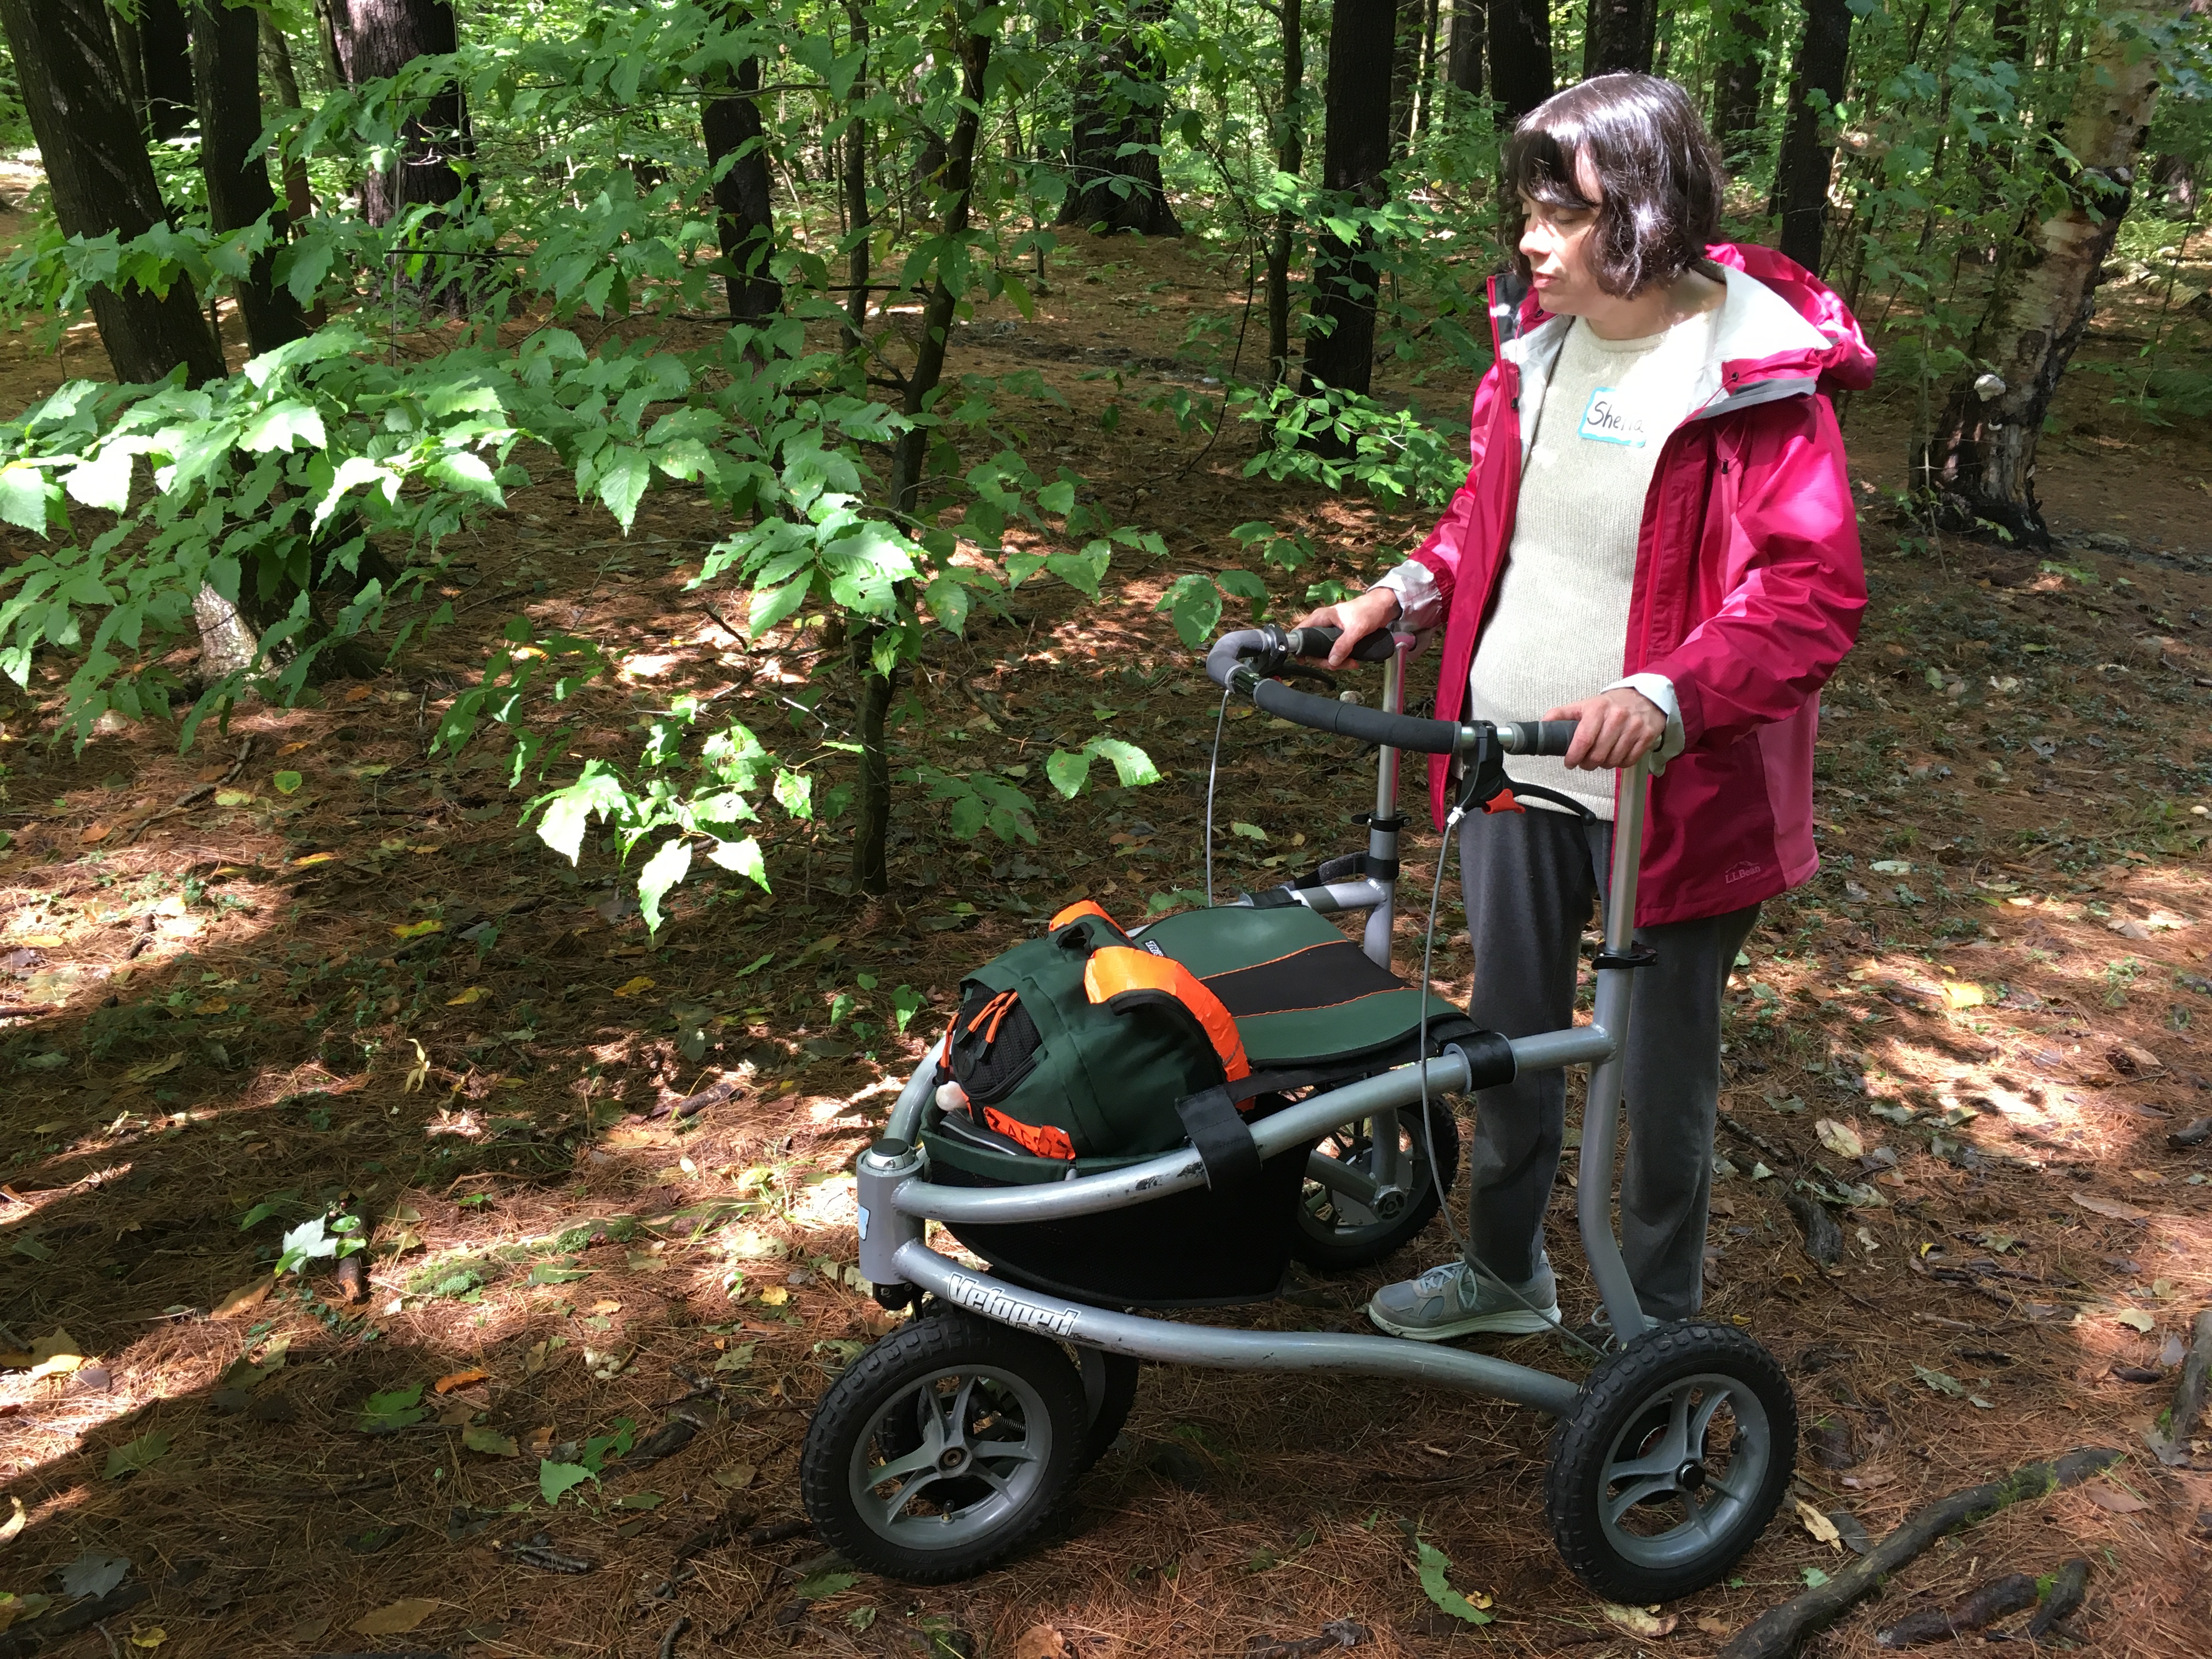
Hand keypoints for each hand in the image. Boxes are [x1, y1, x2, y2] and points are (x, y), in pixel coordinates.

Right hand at [1292, 587, 1400, 668]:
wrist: (1384, 607)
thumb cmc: (1369, 611)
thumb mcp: (1356, 629)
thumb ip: (1343, 645)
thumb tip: (1332, 661)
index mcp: (1321, 618)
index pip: (1300, 633)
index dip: (1300, 648)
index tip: (1306, 661)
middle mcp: (1323, 624)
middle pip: (1313, 648)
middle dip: (1325, 660)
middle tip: (1337, 666)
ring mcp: (1330, 632)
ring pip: (1325, 652)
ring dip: (1336, 662)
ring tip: (1351, 664)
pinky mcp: (1339, 638)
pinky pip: (1334, 651)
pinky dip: (1341, 659)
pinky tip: (1351, 661)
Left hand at [1547, 687, 1666, 770]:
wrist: (1644, 697)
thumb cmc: (1610, 705)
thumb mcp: (1585, 705)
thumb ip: (1562, 714)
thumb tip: (1542, 725)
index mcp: (1598, 709)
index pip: (1583, 739)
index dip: (1574, 756)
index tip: (1569, 763)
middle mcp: (1617, 717)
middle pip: (1598, 755)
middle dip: (1588, 763)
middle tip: (1585, 762)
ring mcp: (1634, 727)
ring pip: (1613, 760)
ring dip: (1604, 764)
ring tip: (1601, 758)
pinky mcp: (1647, 736)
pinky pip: (1629, 761)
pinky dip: (1620, 764)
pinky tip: (1616, 756)